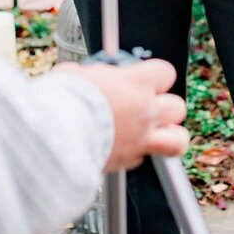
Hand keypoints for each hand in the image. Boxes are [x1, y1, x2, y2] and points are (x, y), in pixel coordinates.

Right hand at [54, 57, 187, 169]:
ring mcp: (141, 138)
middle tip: (148, 107)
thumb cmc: (63, 98)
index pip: (166, 72)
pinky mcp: (128, 161)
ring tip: (158, 134)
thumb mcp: (77, 74)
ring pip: (178, 140)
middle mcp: (145, 110)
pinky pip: (141, 158)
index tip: (145, 79)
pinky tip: (120, 148)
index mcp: (136, 83)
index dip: (157, 76)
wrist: (55, 134)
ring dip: (170, 136)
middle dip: (165, 107)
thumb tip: (91, 77)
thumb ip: (94, 76)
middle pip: (177, 107)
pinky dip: (134, 154)